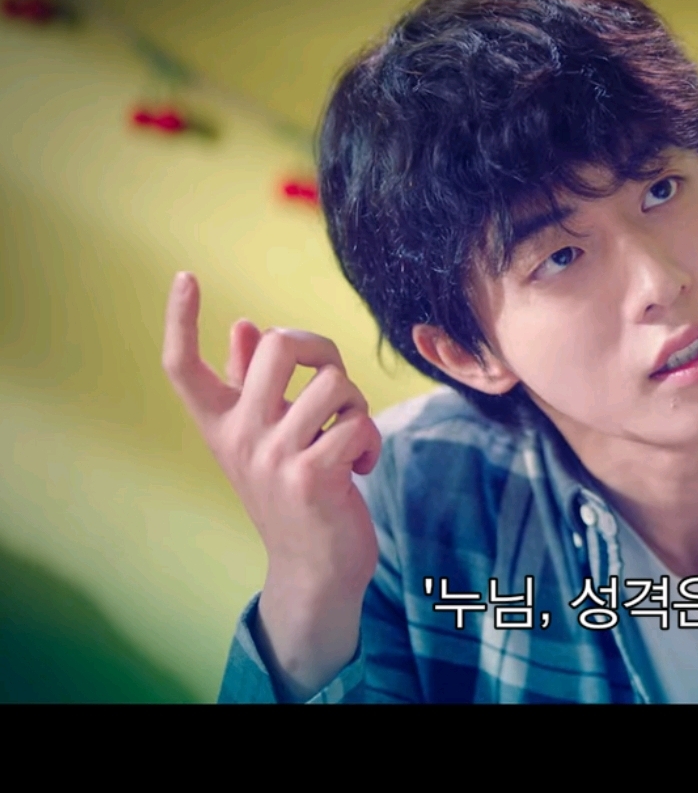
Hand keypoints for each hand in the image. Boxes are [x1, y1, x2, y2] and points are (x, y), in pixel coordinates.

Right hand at [162, 271, 381, 699]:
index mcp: (220, 424)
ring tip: (349, 437)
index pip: (182, 366)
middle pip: (277, 344)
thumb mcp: (266, 439)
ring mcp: (270, 457)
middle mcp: (236, 437)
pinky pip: (357, 423)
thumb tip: (243, 325)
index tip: (185, 276)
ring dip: (356, 405)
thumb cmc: (295, 492)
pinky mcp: (310, 476)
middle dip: (321, 350)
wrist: (314, 567)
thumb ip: (251, 386)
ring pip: (332, 383)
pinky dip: (371, 442)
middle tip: (333, 385)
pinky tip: (361, 468)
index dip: (179, 319)